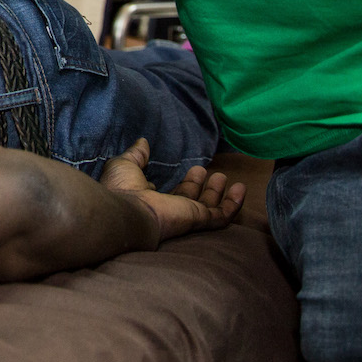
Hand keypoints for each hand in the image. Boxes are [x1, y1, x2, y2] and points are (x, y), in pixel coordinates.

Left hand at [100, 139, 244, 241]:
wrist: (127, 212)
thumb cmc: (121, 189)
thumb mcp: (125, 165)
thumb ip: (136, 155)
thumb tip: (142, 142)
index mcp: (149, 198)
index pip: (166, 195)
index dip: (172, 185)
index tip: (177, 174)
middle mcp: (168, 209)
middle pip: (188, 199)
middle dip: (197, 185)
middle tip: (203, 170)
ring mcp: (184, 216)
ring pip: (206, 207)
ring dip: (216, 193)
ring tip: (223, 177)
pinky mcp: (198, 220)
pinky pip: (220, 215)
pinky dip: (232, 204)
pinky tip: (240, 189)